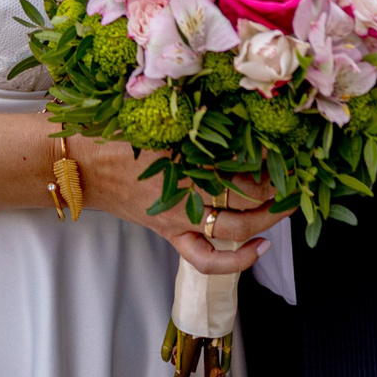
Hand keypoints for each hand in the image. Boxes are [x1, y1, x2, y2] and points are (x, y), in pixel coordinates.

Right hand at [68, 136, 276, 276]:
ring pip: (234, 229)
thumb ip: (195, 120)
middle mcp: (186, 191)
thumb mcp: (159, 118)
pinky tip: (258, 248)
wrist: (80, 163)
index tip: (289, 156)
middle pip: (245, 199)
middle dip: (277, 193)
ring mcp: (179, 218)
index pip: (241, 168)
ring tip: (285, 209)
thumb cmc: (114, 134)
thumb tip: (234, 116)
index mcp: (185, 158)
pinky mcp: (170, 233)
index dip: (271, 167)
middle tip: (297, 181)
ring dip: (266, 220)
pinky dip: (235, 260)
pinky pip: (206, 257)